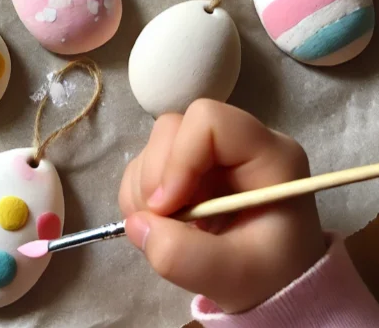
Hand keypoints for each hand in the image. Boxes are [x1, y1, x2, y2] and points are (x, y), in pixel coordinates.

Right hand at [119, 99, 325, 312]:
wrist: (273, 287)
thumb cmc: (270, 277)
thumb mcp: (235, 278)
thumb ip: (186, 257)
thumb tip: (136, 224)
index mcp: (267, 156)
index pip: (210, 122)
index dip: (180, 157)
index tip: (167, 207)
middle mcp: (236, 144)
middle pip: (174, 129)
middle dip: (156, 176)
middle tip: (161, 221)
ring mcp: (207, 152)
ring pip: (155, 144)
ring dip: (144, 188)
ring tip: (163, 229)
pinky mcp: (186, 165)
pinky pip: (145, 163)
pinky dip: (138, 194)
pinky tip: (159, 223)